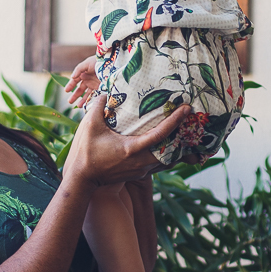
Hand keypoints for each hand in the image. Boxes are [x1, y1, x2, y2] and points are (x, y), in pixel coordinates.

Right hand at [63, 94, 187, 186]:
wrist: (81, 179)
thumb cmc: (85, 152)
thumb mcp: (89, 125)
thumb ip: (98, 105)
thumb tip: (104, 92)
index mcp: (133, 149)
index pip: (161, 133)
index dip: (175, 120)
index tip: (187, 109)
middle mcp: (141, 162)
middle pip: (171, 149)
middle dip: (182, 135)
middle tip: (189, 121)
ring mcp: (141, 170)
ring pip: (166, 160)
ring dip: (175, 147)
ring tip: (182, 132)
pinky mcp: (138, 174)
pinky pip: (158, 165)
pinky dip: (165, 155)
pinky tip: (166, 146)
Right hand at [64, 55, 100, 107]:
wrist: (112, 64)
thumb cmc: (99, 61)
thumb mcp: (87, 63)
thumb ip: (79, 69)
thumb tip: (72, 77)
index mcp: (83, 72)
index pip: (75, 80)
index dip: (70, 85)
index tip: (66, 91)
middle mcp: (88, 79)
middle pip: (80, 88)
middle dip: (75, 95)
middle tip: (69, 101)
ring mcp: (94, 84)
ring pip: (86, 93)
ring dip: (82, 99)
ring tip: (78, 106)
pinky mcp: (100, 88)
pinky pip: (94, 95)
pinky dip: (90, 99)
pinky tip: (87, 104)